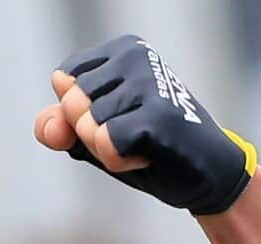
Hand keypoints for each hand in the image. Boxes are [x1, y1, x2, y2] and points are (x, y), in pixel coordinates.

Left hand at [35, 35, 257, 215]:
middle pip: (71, 105)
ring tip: (146, 144)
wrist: (208, 175)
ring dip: (108, 150)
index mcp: (122, 49)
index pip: (63, 82)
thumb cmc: (149, 149)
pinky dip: (120, 161)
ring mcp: (149, 81)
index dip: (80, 114)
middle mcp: (136, 55)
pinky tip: (151, 155)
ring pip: (87, 126)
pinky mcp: (158, 114)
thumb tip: (51, 128)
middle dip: (92, 134)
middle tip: (135, 135)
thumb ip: (58, 126)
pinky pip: (105, 145)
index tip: (121, 119)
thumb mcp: (93, 135)